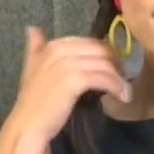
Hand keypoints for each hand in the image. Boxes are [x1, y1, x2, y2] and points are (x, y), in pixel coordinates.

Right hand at [8, 27, 128, 144]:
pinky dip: (116, 87)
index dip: (106, 54)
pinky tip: (122, 96)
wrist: (28, 124)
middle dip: (116, 64)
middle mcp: (58, 50)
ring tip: (125, 90)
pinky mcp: (73, 80)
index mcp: (53, 46)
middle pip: (100, 50)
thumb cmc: (34, 101)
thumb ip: (36, 48)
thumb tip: (33, 28)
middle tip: (124, 78)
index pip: (90, 43)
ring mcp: (66, 64)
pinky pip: (103, 78)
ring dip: (119, 78)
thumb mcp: (33, 69)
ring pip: (104, 64)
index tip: (115, 68)